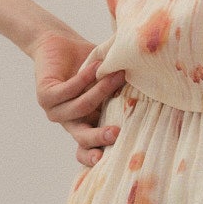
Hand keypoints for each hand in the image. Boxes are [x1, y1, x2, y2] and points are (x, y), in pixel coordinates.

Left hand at [27, 26, 128, 169]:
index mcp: (87, 124)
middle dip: (99, 137)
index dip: (94, 156)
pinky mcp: (45, 96)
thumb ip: (125, 90)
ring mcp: (56, 111)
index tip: (107, 159)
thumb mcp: (111, 80)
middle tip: (116, 133)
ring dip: (101, 90)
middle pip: (83, 138)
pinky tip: (95, 66)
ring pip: (81, 108)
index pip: (88, 149)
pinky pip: (67, 91)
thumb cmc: (92, 64)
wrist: (61, 44)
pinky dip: (84, 79)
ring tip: (117, 74)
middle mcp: (71, 122)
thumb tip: (156, 93)